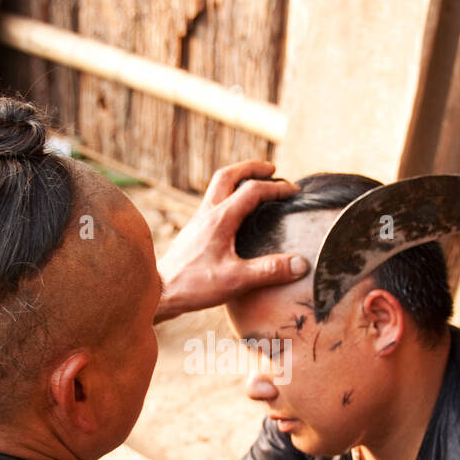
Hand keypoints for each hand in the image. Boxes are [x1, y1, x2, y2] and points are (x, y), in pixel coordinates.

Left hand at [155, 161, 304, 322]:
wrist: (158, 292)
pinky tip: (235, 212)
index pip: (253, 190)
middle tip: (272, 169)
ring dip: (238, 178)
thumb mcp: (237, 280)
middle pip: (228, 175)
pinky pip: (212, 201)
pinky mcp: (193, 230)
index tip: (294, 192)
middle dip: (252, 168)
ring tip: (255, 183)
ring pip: (217, 186)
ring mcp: (198, 220)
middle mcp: (207, 213)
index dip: (276, 188)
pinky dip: (228, 195)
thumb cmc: (194, 286)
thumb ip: (269, 270)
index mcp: (220, 219)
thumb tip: (301, 264)